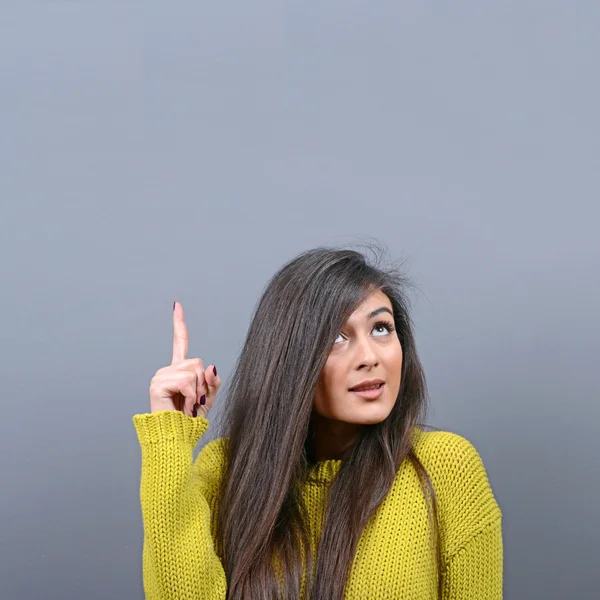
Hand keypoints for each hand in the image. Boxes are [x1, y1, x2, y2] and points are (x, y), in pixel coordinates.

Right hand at [148, 301, 219, 416]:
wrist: (177, 437)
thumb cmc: (190, 420)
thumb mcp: (208, 398)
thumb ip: (212, 381)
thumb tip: (211, 366)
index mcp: (179, 370)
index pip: (180, 342)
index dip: (179, 323)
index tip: (177, 305)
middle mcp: (168, 369)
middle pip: (198, 361)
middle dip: (203, 383)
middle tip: (195, 401)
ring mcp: (161, 375)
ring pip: (194, 371)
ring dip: (198, 391)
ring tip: (188, 405)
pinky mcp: (158, 384)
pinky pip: (186, 381)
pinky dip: (191, 396)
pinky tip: (184, 406)